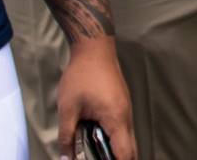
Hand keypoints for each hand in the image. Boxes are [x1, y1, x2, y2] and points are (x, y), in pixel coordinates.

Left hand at [57, 36, 135, 159]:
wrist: (95, 48)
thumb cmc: (82, 76)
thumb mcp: (68, 107)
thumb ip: (67, 135)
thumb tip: (65, 157)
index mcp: (116, 119)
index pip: (125, 153)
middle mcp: (126, 116)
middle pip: (130, 149)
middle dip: (119, 159)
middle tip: (98, 159)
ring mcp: (125, 109)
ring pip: (127, 138)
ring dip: (115, 150)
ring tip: (96, 153)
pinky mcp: (121, 104)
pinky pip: (122, 128)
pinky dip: (114, 138)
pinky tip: (97, 138)